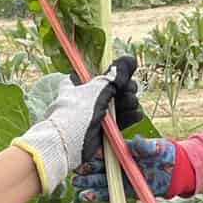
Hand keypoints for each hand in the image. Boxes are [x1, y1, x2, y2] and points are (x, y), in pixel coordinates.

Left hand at [12, 56, 137, 192]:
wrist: (67, 143)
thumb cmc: (78, 112)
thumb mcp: (97, 89)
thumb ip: (116, 75)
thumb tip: (131, 59)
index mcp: (83, 81)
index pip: (107, 73)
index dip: (119, 74)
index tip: (125, 78)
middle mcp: (90, 95)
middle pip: (117, 88)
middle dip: (126, 90)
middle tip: (127, 94)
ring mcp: (97, 112)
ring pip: (121, 103)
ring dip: (129, 103)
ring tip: (129, 106)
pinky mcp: (104, 128)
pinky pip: (121, 118)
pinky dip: (129, 116)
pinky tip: (134, 115)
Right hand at [74, 135, 184, 200]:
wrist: (174, 171)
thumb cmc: (164, 154)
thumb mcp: (156, 147)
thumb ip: (145, 145)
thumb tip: (137, 140)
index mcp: (122, 150)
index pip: (105, 152)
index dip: (96, 155)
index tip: (87, 157)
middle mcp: (118, 164)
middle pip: (99, 167)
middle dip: (87, 170)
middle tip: (76, 173)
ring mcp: (120, 177)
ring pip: (101, 180)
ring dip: (88, 183)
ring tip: (77, 185)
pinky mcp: (123, 189)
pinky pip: (108, 193)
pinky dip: (97, 195)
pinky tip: (86, 196)